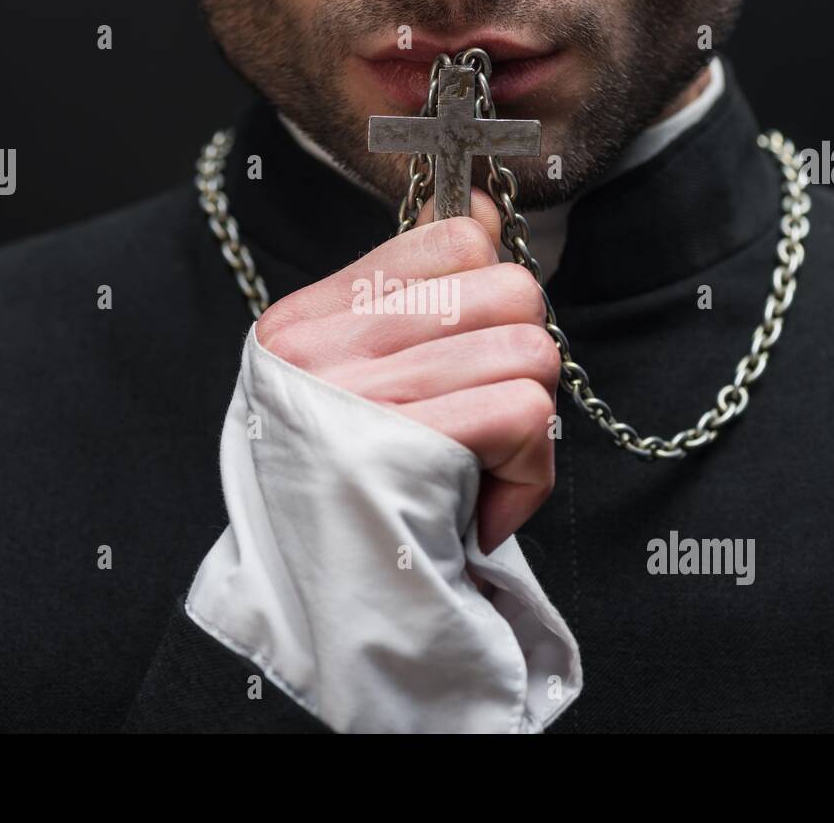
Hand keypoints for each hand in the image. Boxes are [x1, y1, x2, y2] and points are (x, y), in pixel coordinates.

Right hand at [255, 188, 557, 554]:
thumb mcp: (348, 390)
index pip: (447, 236)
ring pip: (529, 350)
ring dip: (529, 426)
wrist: (309, 623)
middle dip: (523, 361)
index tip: (481, 350)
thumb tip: (479, 210)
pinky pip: (524, 412)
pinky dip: (529, 472)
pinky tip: (486, 511)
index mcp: (304, 322)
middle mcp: (322, 349)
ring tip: (482, 472)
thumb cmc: (342, 504)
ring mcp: (358, 398)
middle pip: (507, 288)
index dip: (495, 287)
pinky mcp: (402, 452)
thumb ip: (407, 306)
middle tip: (486, 424)